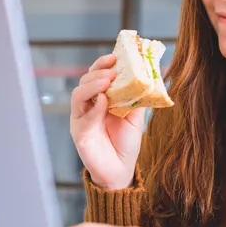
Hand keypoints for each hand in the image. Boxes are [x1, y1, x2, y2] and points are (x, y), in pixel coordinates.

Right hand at [69, 54, 145, 189]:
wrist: (120, 170)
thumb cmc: (125, 143)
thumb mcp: (135, 117)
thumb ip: (136, 99)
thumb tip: (147, 78)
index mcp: (100, 99)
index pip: (96, 76)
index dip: (102, 64)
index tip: (114, 57)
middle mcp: (88, 106)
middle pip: (85, 81)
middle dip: (97, 72)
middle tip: (112, 70)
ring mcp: (81, 119)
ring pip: (78, 95)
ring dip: (92, 85)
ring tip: (107, 82)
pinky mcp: (79, 133)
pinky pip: (83, 117)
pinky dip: (93, 107)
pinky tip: (103, 102)